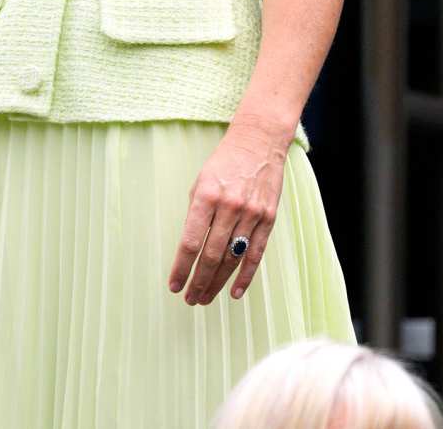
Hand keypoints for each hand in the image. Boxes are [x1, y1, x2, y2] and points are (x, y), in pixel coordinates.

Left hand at [168, 122, 285, 305]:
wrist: (258, 142)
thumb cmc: (224, 163)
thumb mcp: (201, 182)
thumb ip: (196, 214)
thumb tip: (190, 249)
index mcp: (207, 196)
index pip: (190, 241)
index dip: (181, 267)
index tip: (174, 285)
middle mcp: (229, 206)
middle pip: (211, 255)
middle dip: (198, 281)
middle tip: (190, 299)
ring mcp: (251, 214)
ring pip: (232, 258)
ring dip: (217, 282)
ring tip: (205, 298)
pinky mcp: (268, 218)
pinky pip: (256, 253)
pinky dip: (245, 276)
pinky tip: (235, 292)